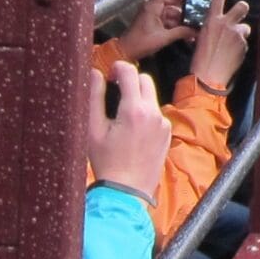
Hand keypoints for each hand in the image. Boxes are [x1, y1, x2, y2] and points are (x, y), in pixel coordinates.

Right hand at [87, 62, 171, 203]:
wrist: (126, 191)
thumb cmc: (106, 162)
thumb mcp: (92, 129)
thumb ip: (94, 96)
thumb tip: (95, 73)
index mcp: (134, 110)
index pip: (130, 73)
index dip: (118, 68)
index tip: (109, 74)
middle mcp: (154, 114)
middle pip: (145, 80)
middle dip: (130, 80)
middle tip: (114, 89)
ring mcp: (163, 124)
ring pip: (151, 97)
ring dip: (137, 97)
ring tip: (120, 114)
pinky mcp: (167, 134)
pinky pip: (157, 114)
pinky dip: (145, 113)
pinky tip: (131, 129)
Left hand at [118, 0, 194, 60]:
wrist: (126, 51)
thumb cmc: (141, 43)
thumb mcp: (164, 38)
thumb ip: (181, 32)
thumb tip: (196, 30)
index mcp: (153, 6)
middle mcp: (153, 6)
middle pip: (172, 0)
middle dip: (185, 6)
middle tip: (198, 12)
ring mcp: (153, 13)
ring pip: (172, 10)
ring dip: (182, 18)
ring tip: (193, 27)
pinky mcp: (154, 20)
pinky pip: (168, 18)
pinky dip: (176, 24)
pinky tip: (186, 33)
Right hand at [189, 0, 250, 92]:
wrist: (209, 74)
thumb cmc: (200, 58)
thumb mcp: (200, 37)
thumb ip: (210, 28)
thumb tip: (215, 26)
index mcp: (212, 20)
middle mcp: (226, 24)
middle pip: (242, 6)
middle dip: (242, 7)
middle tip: (240, 12)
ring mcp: (237, 34)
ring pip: (245, 27)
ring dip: (241, 33)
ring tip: (234, 43)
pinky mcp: (244, 45)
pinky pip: (245, 42)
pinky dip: (240, 46)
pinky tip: (233, 53)